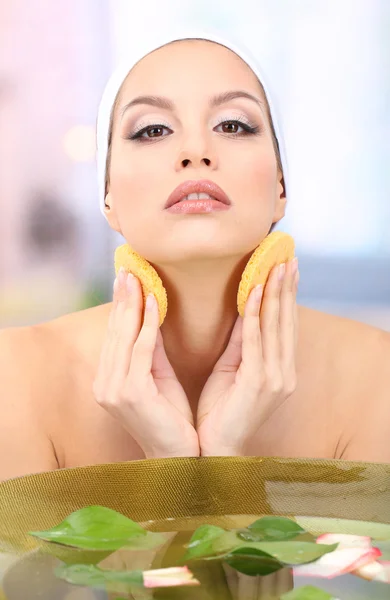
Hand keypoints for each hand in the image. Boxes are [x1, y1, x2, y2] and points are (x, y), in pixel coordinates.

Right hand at [93, 268, 198, 458]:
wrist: (179, 458)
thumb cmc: (172, 418)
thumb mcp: (159, 378)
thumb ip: (152, 350)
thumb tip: (154, 315)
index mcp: (109, 380)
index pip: (115, 335)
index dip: (121, 306)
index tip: (127, 278)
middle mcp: (105, 383)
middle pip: (116, 331)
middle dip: (123, 298)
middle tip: (129, 268)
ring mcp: (113, 389)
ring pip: (125, 336)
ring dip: (133, 303)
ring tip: (138, 277)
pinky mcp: (130, 393)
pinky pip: (141, 350)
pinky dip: (147, 324)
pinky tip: (154, 302)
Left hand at [197, 259, 298, 455]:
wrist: (215, 449)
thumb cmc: (220, 410)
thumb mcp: (232, 369)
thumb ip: (241, 342)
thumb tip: (244, 309)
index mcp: (279, 370)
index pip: (285, 326)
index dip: (287, 296)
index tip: (286, 268)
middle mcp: (284, 372)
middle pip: (286, 321)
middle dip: (286, 287)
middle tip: (287, 257)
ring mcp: (275, 378)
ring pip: (276, 326)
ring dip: (276, 293)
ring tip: (276, 266)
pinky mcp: (260, 383)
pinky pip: (257, 341)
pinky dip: (257, 314)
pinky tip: (256, 292)